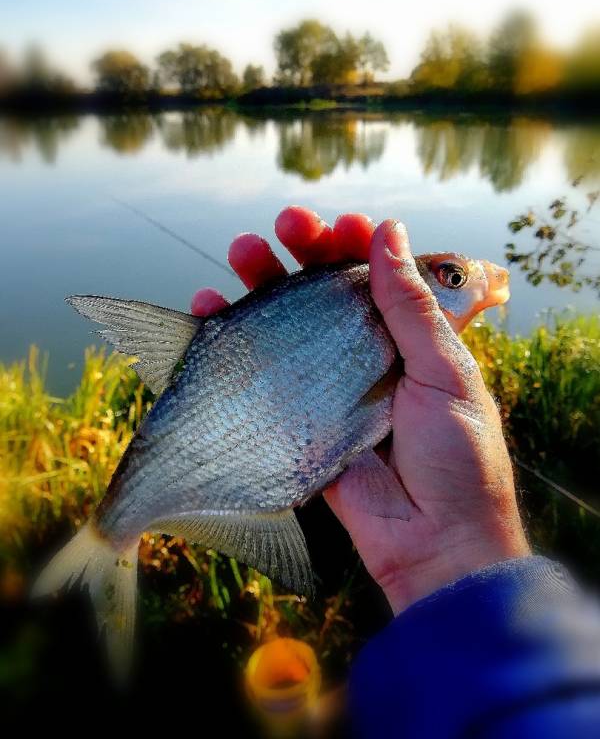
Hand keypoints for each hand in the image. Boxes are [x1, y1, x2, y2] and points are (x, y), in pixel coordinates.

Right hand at [191, 206, 529, 612]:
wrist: (435, 544)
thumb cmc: (458, 456)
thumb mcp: (446, 373)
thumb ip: (411, 307)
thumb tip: (388, 231)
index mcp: (409, 341)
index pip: (376, 278)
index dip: (356, 247)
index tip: (341, 224)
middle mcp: (365, 358)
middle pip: (324, 295)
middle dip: (301, 255)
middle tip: (282, 226)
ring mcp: (327, 388)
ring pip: (288, 327)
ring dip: (262, 286)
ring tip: (239, 253)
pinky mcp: (297, 421)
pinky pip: (262, 377)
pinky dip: (235, 345)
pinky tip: (210, 314)